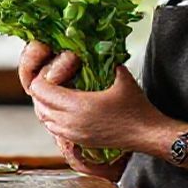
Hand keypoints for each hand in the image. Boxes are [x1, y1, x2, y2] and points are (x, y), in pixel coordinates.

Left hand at [19, 41, 129, 180]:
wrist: (146, 134)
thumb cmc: (136, 106)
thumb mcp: (121, 76)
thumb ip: (106, 60)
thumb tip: (98, 46)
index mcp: (79, 105)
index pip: (42, 92)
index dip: (41, 79)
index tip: (50, 70)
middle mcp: (72, 122)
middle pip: (40, 106)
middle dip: (41, 93)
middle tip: (51, 80)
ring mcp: (75, 135)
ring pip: (46, 120)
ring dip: (47, 107)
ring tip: (56, 94)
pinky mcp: (80, 142)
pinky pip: (56, 130)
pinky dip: (54, 119)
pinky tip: (65, 110)